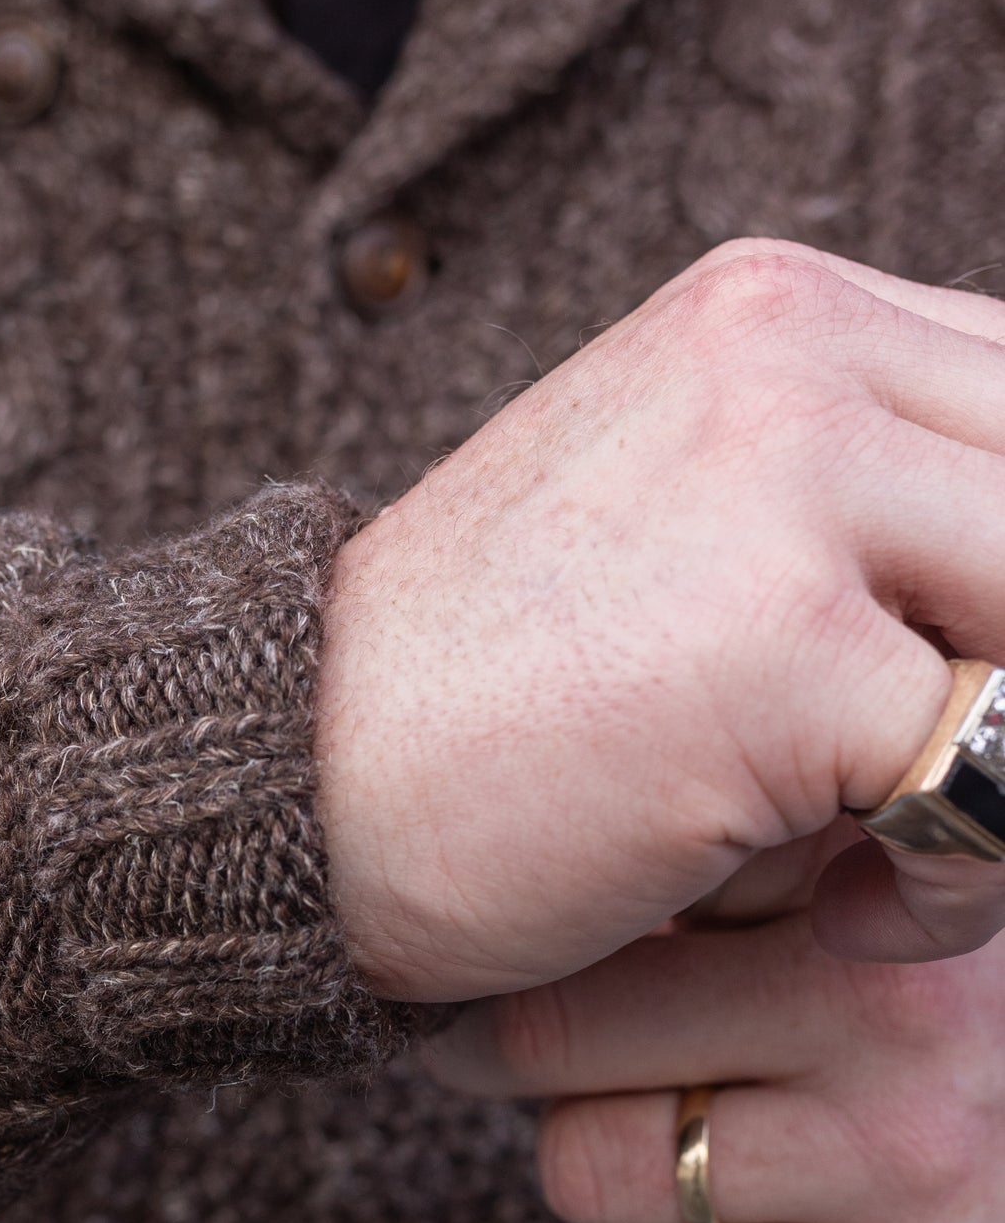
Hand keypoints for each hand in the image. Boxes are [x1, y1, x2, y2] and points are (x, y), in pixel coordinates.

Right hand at [316, 237, 1004, 1002]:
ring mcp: (785, 485)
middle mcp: (787, 353)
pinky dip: (958, 878)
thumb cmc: (470, 700)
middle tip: (964, 791)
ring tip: (908, 854)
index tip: (969, 701)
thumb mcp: (677, 536)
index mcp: (768, 310)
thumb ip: (858, 515)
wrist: (286, 791)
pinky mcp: (785, 648)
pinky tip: (845, 911)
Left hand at [424, 843, 1004, 1222]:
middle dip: (528, 1057)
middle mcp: (894, 1042)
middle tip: (546, 1050)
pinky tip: (725, 1214)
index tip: (488, 957)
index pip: (584, 941)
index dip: (516, 956)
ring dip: (596, 1157)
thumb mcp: (881, 889)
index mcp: (860, 919)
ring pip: (590, 1178)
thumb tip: (554, 884)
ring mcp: (907, 1183)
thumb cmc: (969, 995)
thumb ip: (748, 863)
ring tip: (655, 1124)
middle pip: (551, 1058)